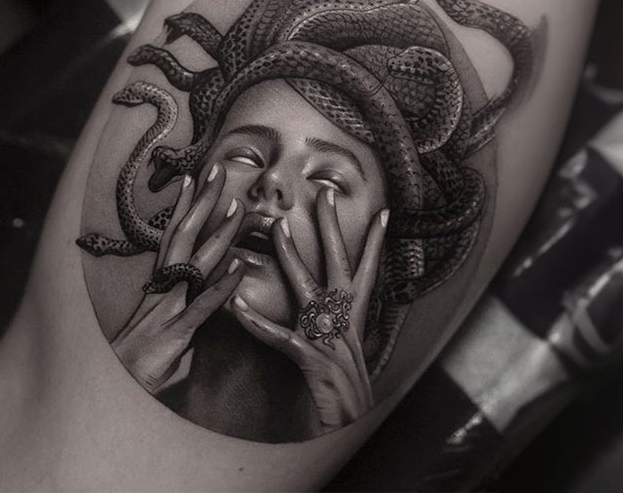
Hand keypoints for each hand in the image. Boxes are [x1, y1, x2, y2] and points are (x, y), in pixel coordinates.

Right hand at [110, 164, 244, 392]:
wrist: (113, 393)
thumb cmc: (141, 364)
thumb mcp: (167, 331)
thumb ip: (185, 312)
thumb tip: (203, 302)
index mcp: (160, 287)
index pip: (173, 238)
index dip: (184, 208)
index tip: (194, 178)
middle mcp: (164, 290)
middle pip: (184, 237)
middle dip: (203, 203)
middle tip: (219, 171)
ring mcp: (170, 308)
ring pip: (196, 263)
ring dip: (219, 234)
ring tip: (239, 208)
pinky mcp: (177, 332)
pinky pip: (203, 304)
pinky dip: (222, 284)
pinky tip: (238, 265)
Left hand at [230, 187, 388, 432]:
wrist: (351, 427)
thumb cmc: (346, 394)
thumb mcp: (345, 354)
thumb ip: (339, 329)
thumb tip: (335, 309)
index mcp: (353, 319)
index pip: (366, 272)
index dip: (376, 243)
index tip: (385, 212)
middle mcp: (345, 322)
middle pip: (340, 264)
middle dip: (332, 228)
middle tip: (324, 194)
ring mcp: (328, 339)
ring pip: (309, 288)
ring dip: (292, 256)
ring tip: (275, 228)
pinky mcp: (310, 359)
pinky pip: (280, 337)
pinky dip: (257, 322)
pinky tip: (237, 306)